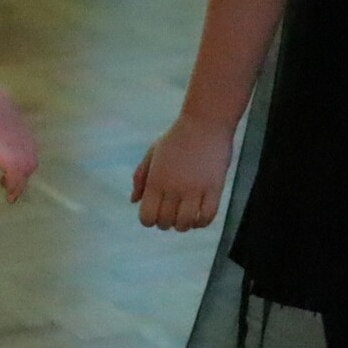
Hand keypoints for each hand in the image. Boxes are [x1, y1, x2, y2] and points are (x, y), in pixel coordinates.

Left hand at [132, 117, 235, 231]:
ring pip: (185, 224)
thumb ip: (141, 177)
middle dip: (167, 222)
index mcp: (155, 181)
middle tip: (173, 212)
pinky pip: (207, 217)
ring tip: (187, 215)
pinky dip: (202, 222)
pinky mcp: (214, 189)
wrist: (205, 123)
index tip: (156, 213)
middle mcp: (173, 188)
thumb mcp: (152, 153)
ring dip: (184, 224)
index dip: (149, 220)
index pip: (146, 217)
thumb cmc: (177, 137)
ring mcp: (194, 190)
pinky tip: (200, 215)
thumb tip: (134, 201)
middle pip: (165, 223)